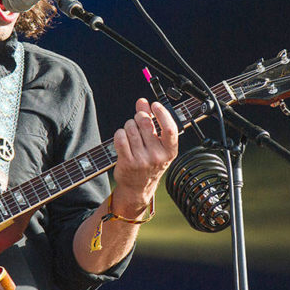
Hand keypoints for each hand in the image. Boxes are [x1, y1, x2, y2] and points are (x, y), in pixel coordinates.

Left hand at [111, 99, 178, 214]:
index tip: (154, 105)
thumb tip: (143, 102)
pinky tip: (122, 137)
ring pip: (131, 129)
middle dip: (139, 117)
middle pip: (145, 123)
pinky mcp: (128, 162)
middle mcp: (158, 156)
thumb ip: (151, 121)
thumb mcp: (156, 144)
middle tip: (137, 121)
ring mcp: (142, 160)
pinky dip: (119, 133)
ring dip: (128, 126)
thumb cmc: (149, 162)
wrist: (138, 187)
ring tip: (130, 132)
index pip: (170, 129)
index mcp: (170, 151)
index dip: (162, 113)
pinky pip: (121, 137)